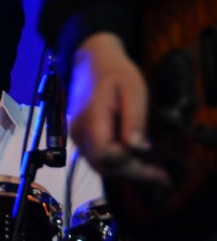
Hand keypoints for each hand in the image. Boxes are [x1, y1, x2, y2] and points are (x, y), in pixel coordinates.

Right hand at [68, 32, 170, 185]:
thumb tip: (138, 148)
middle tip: (163, 178)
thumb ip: (134, 119)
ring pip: (99, 166)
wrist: (91, 63)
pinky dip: (117, 165)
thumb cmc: (116, 73)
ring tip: (154, 174)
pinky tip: (136, 163)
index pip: (106, 153)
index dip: (128, 162)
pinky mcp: (80, 138)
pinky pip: (97, 159)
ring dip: (126, 173)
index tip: (152, 159)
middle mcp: (80, 132)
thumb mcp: (133, 90)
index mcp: (93, 119)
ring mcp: (77, 136)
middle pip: (103, 166)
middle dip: (133, 174)